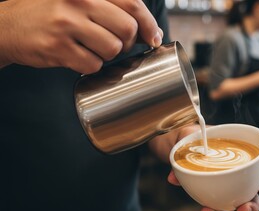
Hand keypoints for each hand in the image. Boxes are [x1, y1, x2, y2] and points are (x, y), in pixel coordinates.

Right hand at [0, 0, 162, 73]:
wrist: (8, 25)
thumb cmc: (50, 12)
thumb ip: (111, 8)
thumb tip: (149, 31)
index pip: (132, 4)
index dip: (149, 24)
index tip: (153, 38)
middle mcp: (79, 1)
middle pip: (127, 29)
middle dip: (128, 42)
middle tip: (117, 44)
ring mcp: (67, 24)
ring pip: (113, 49)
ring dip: (108, 54)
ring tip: (92, 47)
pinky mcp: (58, 48)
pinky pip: (93, 65)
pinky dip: (90, 65)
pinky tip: (78, 56)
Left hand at [167, 141, 258, 210]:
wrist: (166, 145)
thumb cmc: (179, 136)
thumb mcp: (182, 134)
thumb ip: (181, 148)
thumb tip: (176, 175)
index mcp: (233, 142)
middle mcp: (235, 162)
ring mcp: (228, 179)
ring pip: (246, 195)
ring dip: (248, 206)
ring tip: (237, 210)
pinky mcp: (216, 193)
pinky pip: (223, 206)